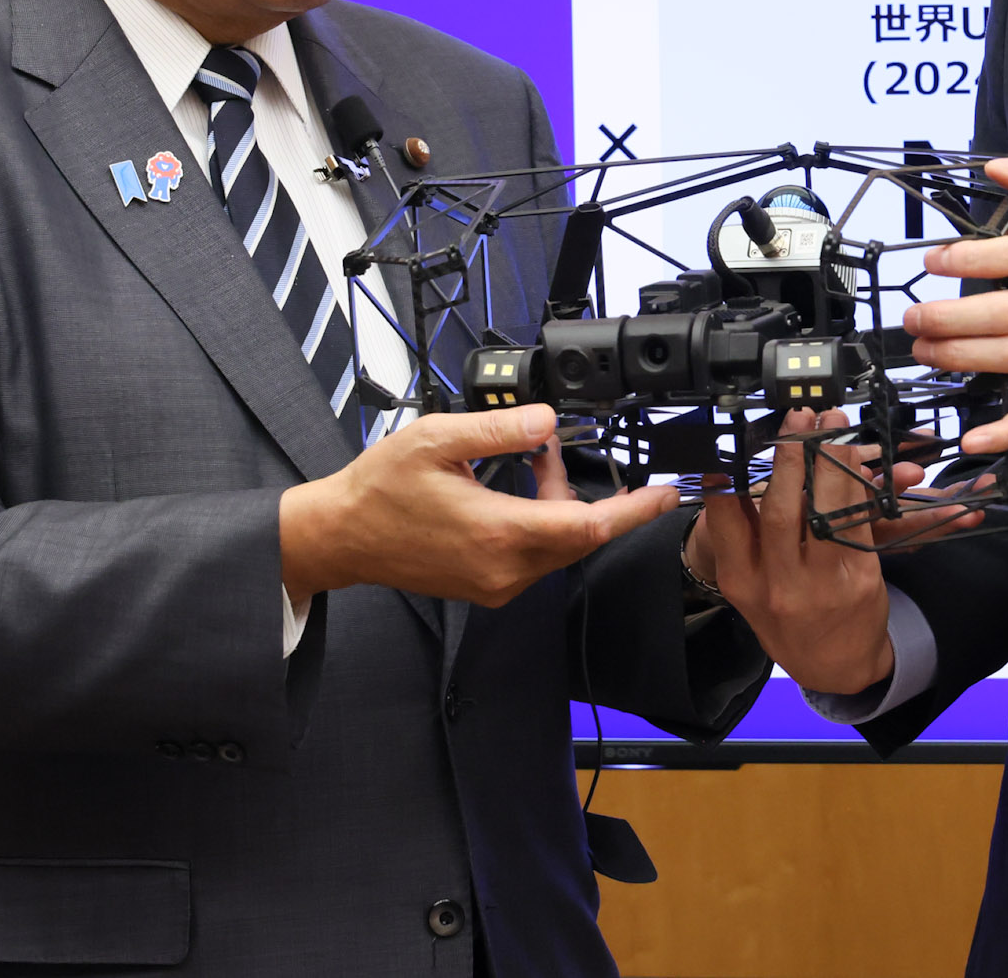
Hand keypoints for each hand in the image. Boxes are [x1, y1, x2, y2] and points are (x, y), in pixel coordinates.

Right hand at [280, 406, 675, 606]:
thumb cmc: (381, 490)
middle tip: (553, 450)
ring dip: (555, 505)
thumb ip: (499, 428)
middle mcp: (505, 568)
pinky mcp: (487, 587)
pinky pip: (533, 555)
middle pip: (576, 535)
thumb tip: (547, 421)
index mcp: (500, 532)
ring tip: (529, 461)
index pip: (588, 527)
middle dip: (581, 492)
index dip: (634, 512)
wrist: (342, 536)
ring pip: (556, 546)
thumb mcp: (437, 438)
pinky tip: (513, 492)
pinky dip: (537, 522)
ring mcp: (496, 583)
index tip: (665, 496)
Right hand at [694, 411, 897, 695]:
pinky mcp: (861, 578)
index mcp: (743, 582)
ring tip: (832, 420)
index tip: (727, 442)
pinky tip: (854, 457)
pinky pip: (857, 521)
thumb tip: (729, 472)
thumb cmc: (787, 617)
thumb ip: (743, 538)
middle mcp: (779, 584)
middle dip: (789, 456)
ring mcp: (823, 583)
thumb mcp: (751, 588)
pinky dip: (856, 484)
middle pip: (780, 510)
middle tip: (797, 415)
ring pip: (825, 510)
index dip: (725, 480)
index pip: (727, 522)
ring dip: (830, 458)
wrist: (836, 665)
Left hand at [910, 152, 1007, 454]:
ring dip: (960, 357)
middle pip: (1000, 313)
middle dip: (948, 318)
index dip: (970, 258)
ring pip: (1007, 356)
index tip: (935, 261)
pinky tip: (975, 438)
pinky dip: (1007, 431)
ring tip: (925, 350)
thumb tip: (1000, 166)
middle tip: (913, 317)